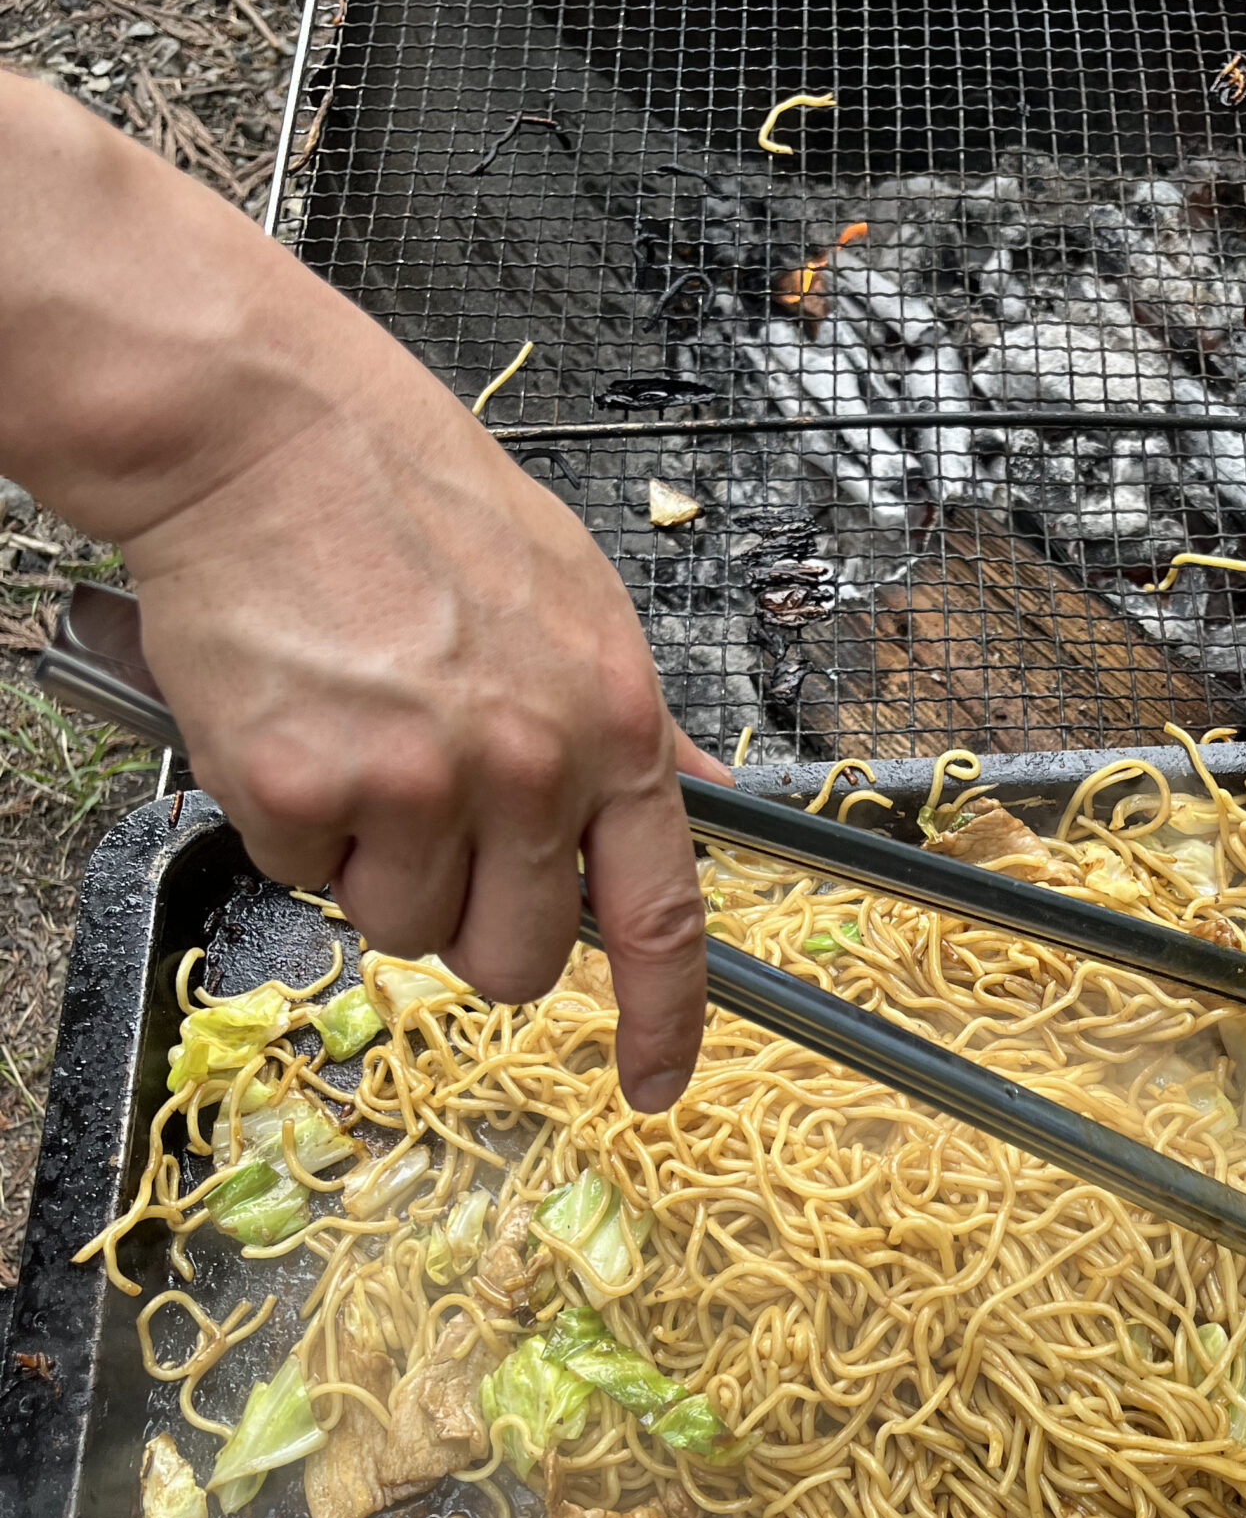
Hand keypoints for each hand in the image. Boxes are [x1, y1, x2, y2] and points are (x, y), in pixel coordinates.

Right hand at [0, 70, 725, 1111]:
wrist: (271, 438)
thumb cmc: (419, 504)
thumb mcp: (578, 598)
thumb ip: (635, 719)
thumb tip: (701, 793)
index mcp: (615, 726)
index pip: (662, 914)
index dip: (664, 1017)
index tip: (654, 1080)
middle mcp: (531, 770)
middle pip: (514, 958)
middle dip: (471, 922)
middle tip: (429, 831)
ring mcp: (418, 787)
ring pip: (401, 928)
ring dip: (374, 867)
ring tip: (360, 744)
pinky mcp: (306, 793)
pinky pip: (305, 877)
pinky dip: (293, 824)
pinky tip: (300, 727)